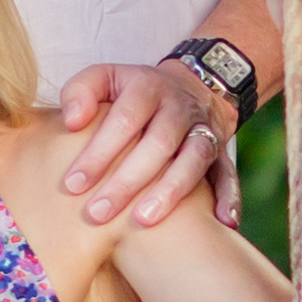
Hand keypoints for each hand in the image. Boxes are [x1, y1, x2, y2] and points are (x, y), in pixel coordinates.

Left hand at [52, 56, 237, 231]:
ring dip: (171, 191)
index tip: (74, 184)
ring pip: (194, 160)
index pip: (124, 120)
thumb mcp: (104, 77)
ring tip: (144, 220)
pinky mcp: (222, 152)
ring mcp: (204, 130)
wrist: (189, 87)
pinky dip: (229, 197)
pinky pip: (229, 174)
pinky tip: (223, 224)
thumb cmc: (130, 92)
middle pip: (158, 144)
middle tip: (97, 213)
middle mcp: (180, 109)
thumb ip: (80, 92)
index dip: (99, 152)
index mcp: (148, 88)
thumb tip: (72, 122)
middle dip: (127, 181)